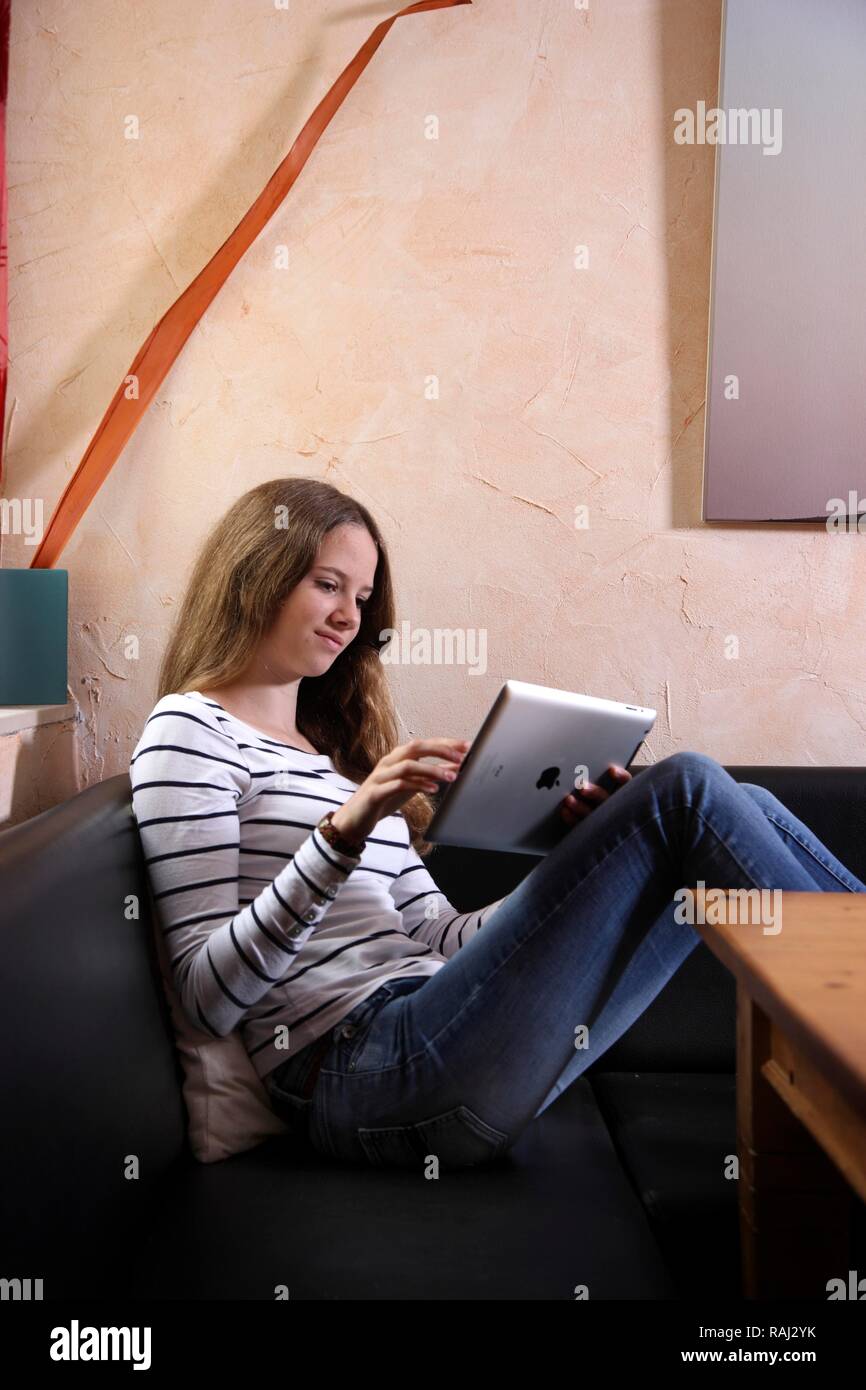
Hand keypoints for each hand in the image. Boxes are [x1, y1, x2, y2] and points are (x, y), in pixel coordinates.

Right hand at [331, 737, 469, 842]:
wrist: (355, 819)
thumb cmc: (384, 798)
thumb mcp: (411, 784)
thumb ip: (430, 774)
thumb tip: (456, 766)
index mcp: (397, 757)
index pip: (424, 743)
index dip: (446, 743)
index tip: (467, 746)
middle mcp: (388, 762)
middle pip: (415, 747)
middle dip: (440, 750)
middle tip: (462, 757)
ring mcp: (380, 776)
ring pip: (408, 765)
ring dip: (432, 769)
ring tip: (453, 776)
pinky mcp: (375, 793)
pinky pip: (398, 785)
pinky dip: (417, 785)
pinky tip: (433, 789)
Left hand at [560, 764, 631, 825]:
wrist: (585, 826)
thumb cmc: (587, 792)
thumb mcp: (593, 780)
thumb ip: (591, 773)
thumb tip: (578, 762)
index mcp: (618, 793)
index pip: (625, 783)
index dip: (620, 777)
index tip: (611, 770)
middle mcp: (611, 805)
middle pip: (606, 798)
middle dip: (594, 792)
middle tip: (581, 786)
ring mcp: (600, 818)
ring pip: (594, 814)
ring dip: (580, 806)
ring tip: (568, 799)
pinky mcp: (588, 827)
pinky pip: (581, 825)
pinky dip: (572, 818)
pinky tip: (565, 810)